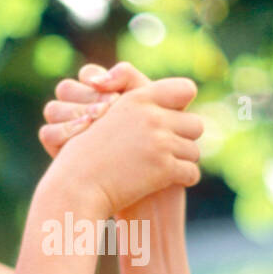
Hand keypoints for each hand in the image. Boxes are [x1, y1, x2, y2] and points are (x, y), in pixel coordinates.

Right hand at [39, 61, 153, 158]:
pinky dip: (62, 133)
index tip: (115, 98)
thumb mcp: (148, 105)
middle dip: (87, 97)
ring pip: (53, 108)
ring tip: (93, 122)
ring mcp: (68, 130)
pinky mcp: (59, 151)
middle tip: (107, 110)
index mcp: (99, 94)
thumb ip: (129, 79)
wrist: (150, 189)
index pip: (88, 74)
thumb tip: (98, 78)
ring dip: (73, 112)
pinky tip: (82, 135)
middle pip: (67, 88)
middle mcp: (79, 109)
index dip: (97, 79)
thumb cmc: (156, 144)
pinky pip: (47, 134)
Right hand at [45, 76, 202, 217]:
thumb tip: (162, 108)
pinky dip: (184, 179)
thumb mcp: (105, 118)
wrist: (77, 184)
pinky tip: (170, 182)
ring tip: (165, 168)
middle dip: (185, 138)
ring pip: (194, 151)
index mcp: (138, 99)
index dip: (183, 105)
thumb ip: (134, 109)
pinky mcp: (164, 168)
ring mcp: (159, 142)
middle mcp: (152, 117)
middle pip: (196, 124)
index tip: (175, 118)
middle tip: (170, 149)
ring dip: (182, 161)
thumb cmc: (86, 154)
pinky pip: (192, 172)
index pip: (185, 89)